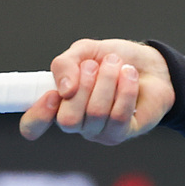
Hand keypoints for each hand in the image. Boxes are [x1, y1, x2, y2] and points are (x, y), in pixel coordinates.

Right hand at [19, 39, 173, 144]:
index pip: (33, 126)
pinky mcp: (122, 133)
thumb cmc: (115, 59)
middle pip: (68, 120)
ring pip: (96, 113)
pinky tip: (130, 75)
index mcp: (59, 104)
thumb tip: (64, 89)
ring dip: (107, 81)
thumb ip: (65, 64)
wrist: (152, 64)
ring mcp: (99, 131)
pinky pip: (119, 116)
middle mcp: (77, 122)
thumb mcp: (84, 52)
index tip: (54, 94)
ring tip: (116, 64)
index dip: (38, 115)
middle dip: (83, 86)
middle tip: (94, 66)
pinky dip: (125, 90)